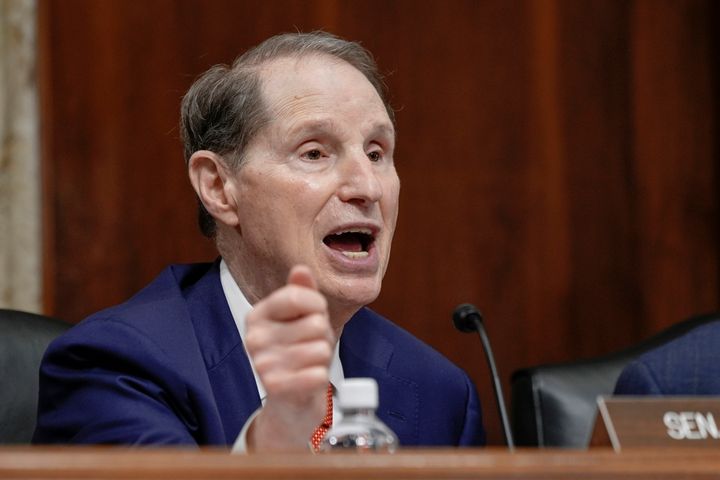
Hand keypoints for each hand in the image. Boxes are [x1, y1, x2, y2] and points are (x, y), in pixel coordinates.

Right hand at [244, 265, 334, 450]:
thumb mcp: (303, 318)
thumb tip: (301, 269)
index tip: (316, 315)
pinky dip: (321, 377)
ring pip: (321, 349)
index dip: (318, 305)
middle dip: (323, 336)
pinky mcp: (275, 389)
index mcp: (257, 315)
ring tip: (309, 364)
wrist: (292, 401)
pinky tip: (309, 380)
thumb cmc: (300, 352)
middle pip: (315, 323)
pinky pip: (318, 374)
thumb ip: (302, 292)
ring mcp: (262, 364)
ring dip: (323, 358)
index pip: (298, 296)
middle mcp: (254, 338)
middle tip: (310, 347)